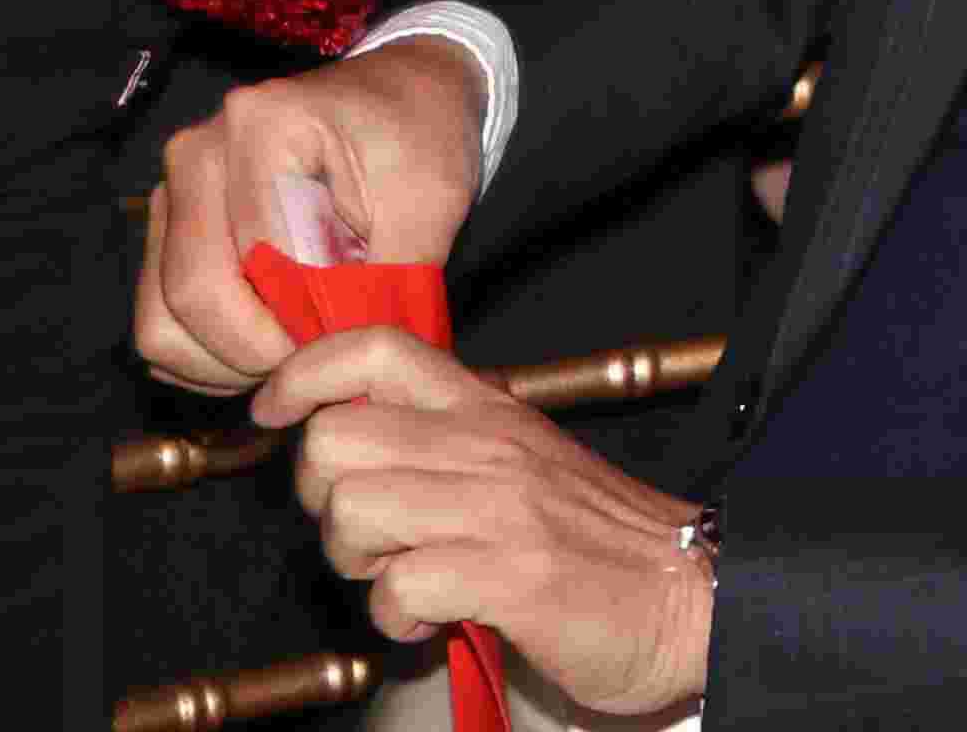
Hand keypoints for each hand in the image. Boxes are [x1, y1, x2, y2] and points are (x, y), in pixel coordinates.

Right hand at [137, 39, 486, 395]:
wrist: (401, 96)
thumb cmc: (420, 141)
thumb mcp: (430, 203)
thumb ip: (386, 281)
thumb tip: (335, 360)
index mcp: (265, 124)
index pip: (263, 260)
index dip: (304, 323)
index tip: (350, 341)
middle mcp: (197, 152)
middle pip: (193, 294)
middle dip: (258, 351)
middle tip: (320, 359)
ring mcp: (171, 192)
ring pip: (161, 323)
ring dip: (226, 363)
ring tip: (296, 351)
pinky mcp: (165, 231)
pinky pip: (159, 324)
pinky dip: (207, 356)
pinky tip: (267, 340)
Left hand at [261, 327, 714, 714]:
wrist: (693, 595)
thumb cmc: (599, 540)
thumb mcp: (522, 463)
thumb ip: (446, 442)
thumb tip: (346, 438)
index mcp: (489, 411)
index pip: (375, 348)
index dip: (301, 373)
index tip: (272, 411)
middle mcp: (489, 445)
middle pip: (334, 439)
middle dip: (324, 500)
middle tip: (369, 532)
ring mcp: (501, 507)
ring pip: (352, 509)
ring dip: (358, 563)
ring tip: (406, 576)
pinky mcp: (512, 574)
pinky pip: (397, 587)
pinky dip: (399, 618)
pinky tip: (436, 616)